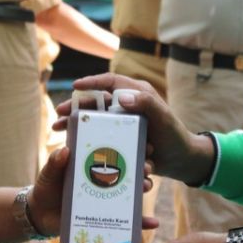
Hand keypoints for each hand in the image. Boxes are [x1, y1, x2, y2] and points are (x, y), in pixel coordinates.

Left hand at [30, 143, 158, 236]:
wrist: (40, 214)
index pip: (117, 152)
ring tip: (146, 187)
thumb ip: (55, 162)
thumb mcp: (49, 172)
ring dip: (143, 188)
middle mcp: (105, 180)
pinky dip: (141, 222)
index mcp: (93, 164)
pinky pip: (127, 220)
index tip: (145, 144)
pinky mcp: (107, 218)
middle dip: (142, 168)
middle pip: (130, 171)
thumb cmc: (46, 187)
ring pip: (132, 192)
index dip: (133, 147)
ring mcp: (108, 199)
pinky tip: (152, 223)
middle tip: (146, 167)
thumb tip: (64, 150)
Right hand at [53, 73, 216, 186]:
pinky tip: (75, 147)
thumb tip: (121, 96)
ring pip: (94, 119)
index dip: (92, 82)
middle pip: (96, 102)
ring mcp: (124, 122)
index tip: (75, 87)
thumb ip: (146, 103)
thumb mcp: (163, 118)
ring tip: (58, 130)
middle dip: (76, 107)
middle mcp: (128, 105)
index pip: (110, 81)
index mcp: (137, 93)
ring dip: (76, 124)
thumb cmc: (176, 136)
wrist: (184, 161)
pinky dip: (88, 141)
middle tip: (58, 115)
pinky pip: (102, 137)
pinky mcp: (122, 137)